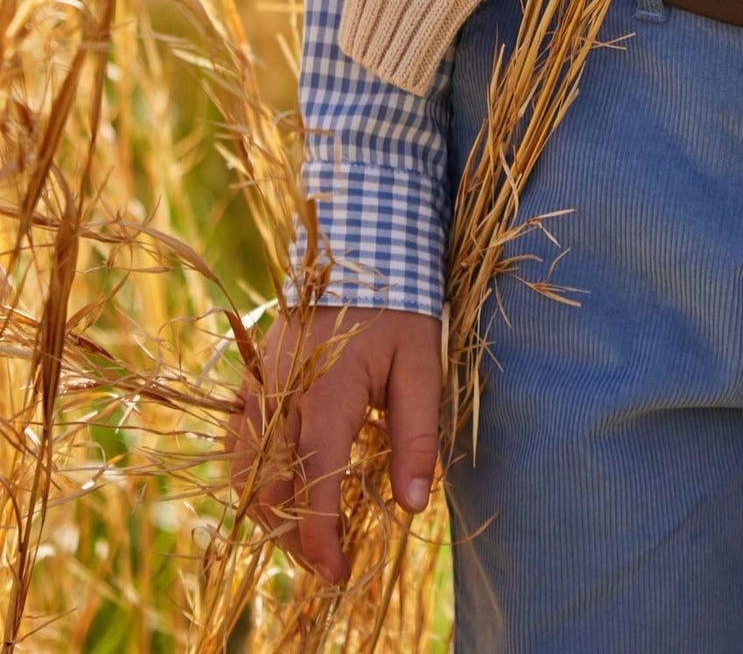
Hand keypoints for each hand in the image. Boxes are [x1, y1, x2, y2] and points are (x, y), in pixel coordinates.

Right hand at [228, 305, 442, 583]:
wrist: (356, 254)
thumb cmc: (398, 311)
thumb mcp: (423, 366)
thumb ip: (417, 436)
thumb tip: (414, 505)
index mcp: (326, 389)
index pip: (313, 479)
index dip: (320, 536)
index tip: (337, 573)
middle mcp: (280, 392)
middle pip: (271, 486)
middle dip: (294, 539)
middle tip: (327, 568)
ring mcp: (257, 386)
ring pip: (243, 472)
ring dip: (268, 515)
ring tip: (303, 543)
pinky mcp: (249, 382)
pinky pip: (234, 446)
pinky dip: (250, 482)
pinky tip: (277, 499)